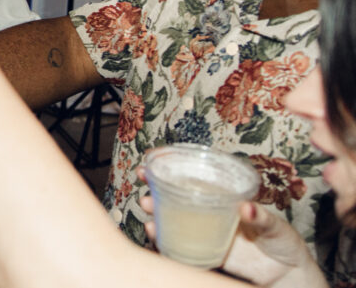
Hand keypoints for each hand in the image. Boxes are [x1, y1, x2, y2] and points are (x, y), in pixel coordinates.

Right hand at [138, 174, 324, 287]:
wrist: (286, 274)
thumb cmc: (283, 241)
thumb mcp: (275, 225)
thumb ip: (260, 216)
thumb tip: (245, 208)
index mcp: (225, 196)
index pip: (194, 175)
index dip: (171, 165)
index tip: (152, 158)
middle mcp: (210, 210)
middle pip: (176, 194)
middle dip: (155, 187)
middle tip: (145, 182)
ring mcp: (206, 231)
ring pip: (173, 217)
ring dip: (155, 211)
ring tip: (148, 209)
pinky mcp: (205, 252)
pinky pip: (179, 244)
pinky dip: (163, 238)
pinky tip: (154, 233)